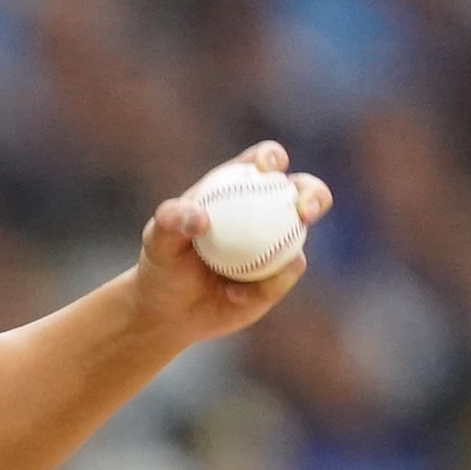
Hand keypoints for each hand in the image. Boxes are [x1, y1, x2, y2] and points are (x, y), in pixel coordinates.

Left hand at [129, 142, 334, 347]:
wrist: (169, 311)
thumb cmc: (163, 265)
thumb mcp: (157, 241)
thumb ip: (171, 221)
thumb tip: (200, 217)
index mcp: (238, 187)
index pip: (263, 162)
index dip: (271, 157)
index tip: (267, 168)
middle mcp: (264, 210)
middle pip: (302, 191)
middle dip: (313, 193)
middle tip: (304, 209)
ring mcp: (276, 243)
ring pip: (300, 235)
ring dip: (298, 243)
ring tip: (284, 260)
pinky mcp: (279, 277)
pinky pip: (285, 275)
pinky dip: (267, 284)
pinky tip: (235, 296)